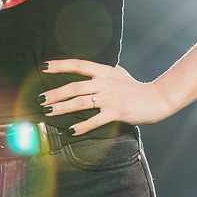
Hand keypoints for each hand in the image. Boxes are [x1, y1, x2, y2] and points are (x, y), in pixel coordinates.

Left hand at [38, 59, 171, 134]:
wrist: (155, 99)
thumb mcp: (119, 73)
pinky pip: (95, 120)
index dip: (60, 65)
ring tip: (48, 112)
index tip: (44, 67)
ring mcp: (110, 98)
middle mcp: (105, 83)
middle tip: (40, 99)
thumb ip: (104, 71)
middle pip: (74, 87)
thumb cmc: (136, 87)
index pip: (78, 65)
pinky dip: (82, 126)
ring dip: (62, 108)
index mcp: (104, 71)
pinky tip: (71, 130)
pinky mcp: (116, 113)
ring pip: (80, 102)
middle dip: (55, 93)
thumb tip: (89, 69)